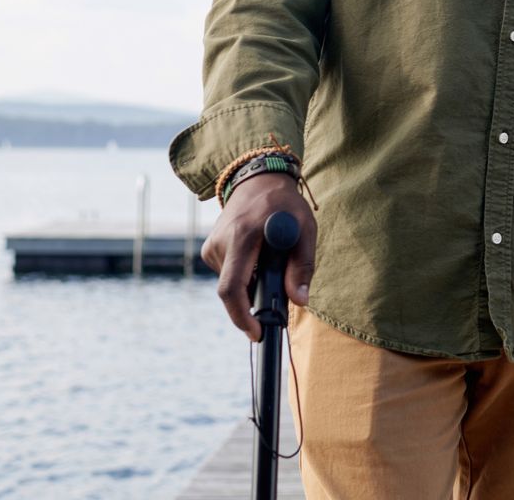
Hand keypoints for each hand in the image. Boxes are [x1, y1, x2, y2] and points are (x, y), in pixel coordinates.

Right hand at [200, 171, 316, 341]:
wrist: (257, 180)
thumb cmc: (285, 204)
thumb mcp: (304, 228)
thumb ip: (302, 265)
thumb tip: (299, 301)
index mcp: (242, 236)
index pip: (232, 287)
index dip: (241, 316)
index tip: (256, 332)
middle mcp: (220, 242)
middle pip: (231, 290)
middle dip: (252, 302)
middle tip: (275, 296)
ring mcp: (211, 245)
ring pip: (231, 284)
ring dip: (252, 283)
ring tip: (269, 259)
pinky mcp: (209, 249)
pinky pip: (228, 275)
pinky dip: (244, 275)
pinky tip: (257, 255)